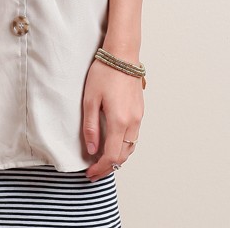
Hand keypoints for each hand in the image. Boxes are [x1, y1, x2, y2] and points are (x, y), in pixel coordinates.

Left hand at [82, 58, 143, 180]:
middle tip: (94, 171)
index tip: (90, 173)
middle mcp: (132, 123)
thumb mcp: (90, 99)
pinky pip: (134, 137)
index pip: (111, 156)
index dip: (100, 169)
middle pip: (123, 156)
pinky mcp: (140, 111)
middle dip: (109, 167)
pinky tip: (113, 143)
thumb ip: (91, 127)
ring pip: (130, 148)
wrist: (122, 55)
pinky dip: (124, 146)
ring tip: (102, 160)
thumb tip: (91, 150)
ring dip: (117, 157)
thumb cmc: (104, 73)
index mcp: (119, 121)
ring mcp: (138, 117)